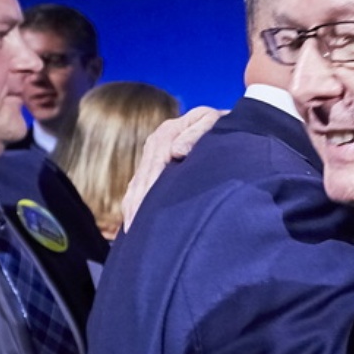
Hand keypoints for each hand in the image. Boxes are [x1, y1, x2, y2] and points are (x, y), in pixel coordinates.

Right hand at [120, 105, 225, 231]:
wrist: (222, 122)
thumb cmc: (221, 125)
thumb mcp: (212, 123)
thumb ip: (196, 134)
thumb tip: (176, 152)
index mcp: (168, 133)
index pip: (154, 165)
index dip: (149, 188)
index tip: (145, 210)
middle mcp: (156, 143)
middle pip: (141, 178)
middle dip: (136, 204)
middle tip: (134, 229)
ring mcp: (152, 153)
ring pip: (136, 184)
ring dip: (132, 207)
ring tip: (132, 231)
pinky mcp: (153, 163)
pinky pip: (137, 186)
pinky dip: (133, 204)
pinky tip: (133, 222)